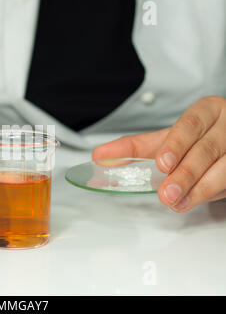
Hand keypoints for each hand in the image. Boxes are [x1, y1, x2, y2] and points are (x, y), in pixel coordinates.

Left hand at [92, 96, 225, 211]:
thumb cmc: (196, 139)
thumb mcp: (166, 140)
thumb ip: (135, 147)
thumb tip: (101, 155)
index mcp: (206, 111)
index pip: (190, 124)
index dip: (176, 144)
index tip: (162, 162)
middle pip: (206, 149)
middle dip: (184, 173)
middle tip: (165, 192)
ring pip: (224, 168)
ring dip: (198, 188)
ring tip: (176, 201)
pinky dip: (212, 193)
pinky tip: (194, 201)